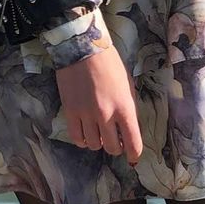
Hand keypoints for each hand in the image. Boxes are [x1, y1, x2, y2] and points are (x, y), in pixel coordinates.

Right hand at [56, 46, 143, 164]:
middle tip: (115, 139)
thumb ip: (129, 109)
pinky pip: (77, 138)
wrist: (83, 47)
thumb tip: (128, 130)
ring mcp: (86, 114)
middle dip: (116, 147)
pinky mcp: (70, 111)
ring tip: (99, 132)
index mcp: (125, 107)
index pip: (133, 143)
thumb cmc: (110, 63)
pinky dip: (83, 140)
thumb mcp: (128, 85)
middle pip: (112, 148)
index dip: (134, 154)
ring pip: (94, 145)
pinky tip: (86, 133)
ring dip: (99, 142)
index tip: (133, 157)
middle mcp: (106, 114)